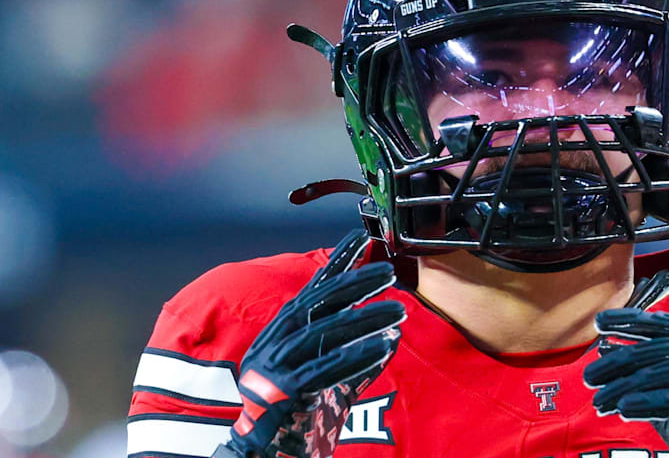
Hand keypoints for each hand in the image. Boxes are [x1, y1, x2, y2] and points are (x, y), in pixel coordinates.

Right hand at [214, 230, 405, 457]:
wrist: (263, 457)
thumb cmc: (296, 418)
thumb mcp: (330, 383)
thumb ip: (358, 359)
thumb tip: (392, 335)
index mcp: (282, 334)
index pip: (314, 289)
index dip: (338, 262)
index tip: (363, 238)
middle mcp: (275, 344)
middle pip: (317, 303)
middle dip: (355, 283)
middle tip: (390, 272)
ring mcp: (275, 368)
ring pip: (324, 333)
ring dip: (365, 319)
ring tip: (399, 310)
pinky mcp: (284, 393)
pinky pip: (326, 369)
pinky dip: (357, 356)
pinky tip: (386, 344)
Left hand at [584, 309, 668, 457]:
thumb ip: (658, 378)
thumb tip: (611, 360)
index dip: (633, 320)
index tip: (600, 322)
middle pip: (666, 347)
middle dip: (622, 359)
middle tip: (589, 376)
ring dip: (630, 385)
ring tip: (601, 400)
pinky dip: (651, 402)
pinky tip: (625, 409)